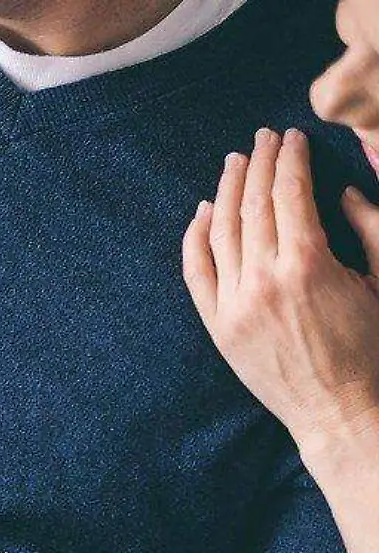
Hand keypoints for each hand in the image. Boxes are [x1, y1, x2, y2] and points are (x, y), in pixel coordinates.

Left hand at [184, 128, 378, 458]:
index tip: (291, 137)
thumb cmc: (374, 347)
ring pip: (220, 232)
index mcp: (308, 263)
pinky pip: (196, 273)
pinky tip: (202, 213)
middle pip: (252, 205)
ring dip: (226, 191)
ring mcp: (235, 305)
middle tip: (262, 139)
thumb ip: (371, 229)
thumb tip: (344, 191)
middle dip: (258, 164)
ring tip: (233, 163)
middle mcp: (263, 280)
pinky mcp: (218, 327)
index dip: (289, 158)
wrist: (342, 412)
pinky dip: (195, 238)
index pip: (289, 192)